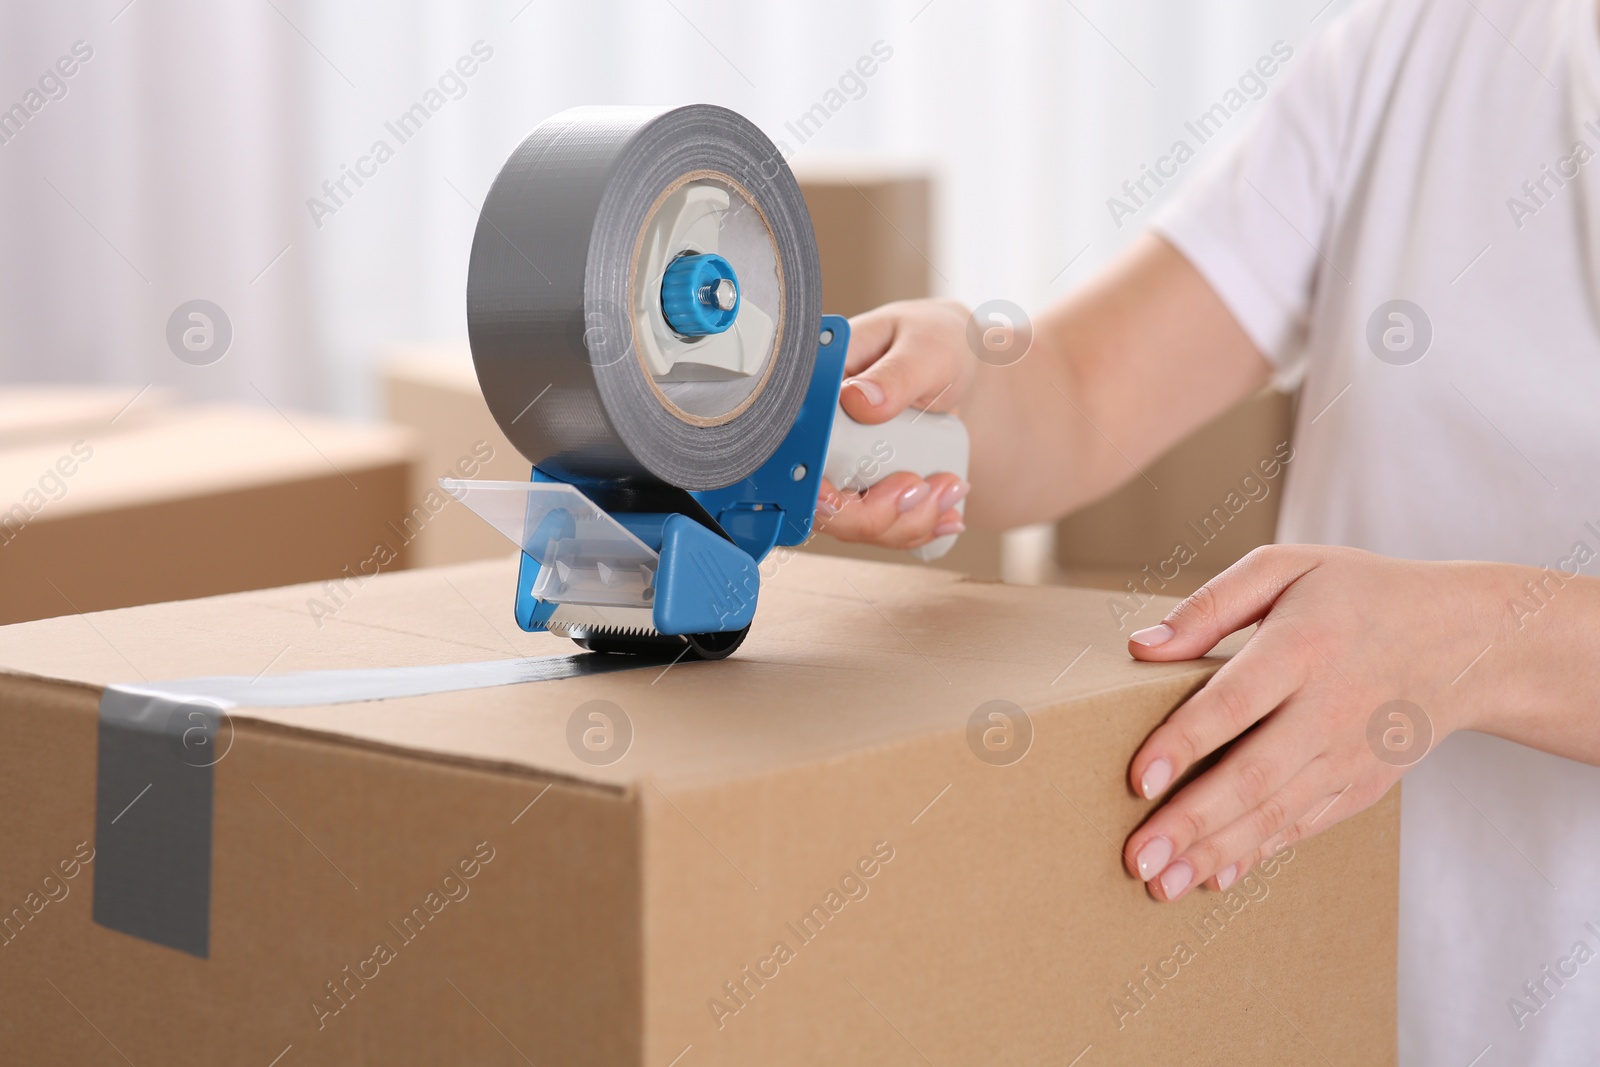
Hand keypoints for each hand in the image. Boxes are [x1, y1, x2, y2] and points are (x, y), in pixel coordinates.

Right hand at [817, 299, 975, 549]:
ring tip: (951, 487)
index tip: (838, 497)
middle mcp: (821, 435)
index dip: (807, 485)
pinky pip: (882, 527)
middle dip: (872, 514)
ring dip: (905, 522)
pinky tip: (946, 515)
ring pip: (854, 523)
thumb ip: (896, 373)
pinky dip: (917, 528)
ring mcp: (844, 466)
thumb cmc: (935, 342)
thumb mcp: (925, 347)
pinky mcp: (868, 487)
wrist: (959, 360)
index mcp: (815, 391)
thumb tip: (858, 399)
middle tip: (921, 488)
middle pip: (819, 504)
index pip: (791, 450)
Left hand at [1119, 545, 1503, 900]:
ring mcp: (1349, 755)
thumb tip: (1140, 646)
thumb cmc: (1357, 594)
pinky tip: (1215, 876)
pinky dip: (1259, 853)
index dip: (1184, 742)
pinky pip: (1304, 825)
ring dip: (1216, 852)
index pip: (1235, 702)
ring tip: (1162, 884)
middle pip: (1253, 774)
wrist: (1466, 641)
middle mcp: (1329, 709)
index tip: (1136, 780)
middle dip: (1191, 821)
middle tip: (1137, 858)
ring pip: (1276, 812)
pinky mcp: (1362, 785)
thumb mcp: (1288, 568)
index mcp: (1304, 647)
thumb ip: (1211, 604)